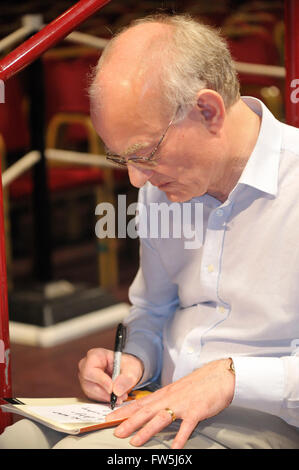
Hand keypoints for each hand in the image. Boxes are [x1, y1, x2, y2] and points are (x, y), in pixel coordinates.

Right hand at [78, 348, 143, 404]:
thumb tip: (117, 390)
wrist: (128, 371)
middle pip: (89, 383)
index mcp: (95, 355)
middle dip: (106, 392)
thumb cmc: (127, 365)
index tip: (112, 388)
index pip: (90, 370)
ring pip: (91, 392)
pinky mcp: (89, 388)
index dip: (101, 380)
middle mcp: (86, 366)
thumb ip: (126, 378)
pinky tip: (115, 397)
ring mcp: (86, 378)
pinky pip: (94, 397)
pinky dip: (105, 399)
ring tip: (120, 396)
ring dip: (107, 397)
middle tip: (120, 396)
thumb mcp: (132, 369)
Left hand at [107, 358, 234, 448]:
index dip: (124, 410)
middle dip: (129, 422)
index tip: (110, 417)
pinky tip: (174, 449)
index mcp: (164, 394)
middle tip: (115, 432)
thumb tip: (152, 409)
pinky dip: (179, 438)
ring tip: (135, 442)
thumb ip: (164, 400)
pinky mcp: (196, 411)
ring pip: (160, 418)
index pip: (140, 403)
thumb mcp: (177, 390)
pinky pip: (186, 427)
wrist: (219, 375)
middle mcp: (170, 398)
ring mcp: (182, 405)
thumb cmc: (199, 384)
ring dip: (146, 430)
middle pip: (145, 411)